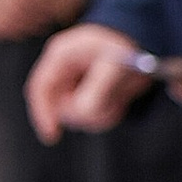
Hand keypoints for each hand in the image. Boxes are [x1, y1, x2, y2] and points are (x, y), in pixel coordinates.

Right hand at [27, 21, 146, 143]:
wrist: (141, 47)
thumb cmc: (123, 46)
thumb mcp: (115, 62)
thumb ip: (99, 86)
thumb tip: (83, 112)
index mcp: (61, 56)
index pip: (40, 88)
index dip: (42, 112)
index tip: (52, 135)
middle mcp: (63, 73)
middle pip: (60, 108)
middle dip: (85, 111)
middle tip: (112, 101)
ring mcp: (73, 88)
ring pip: (77, 117)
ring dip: (100, 113)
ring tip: (119, 93)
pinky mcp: (85, 99)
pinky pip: (91, 119)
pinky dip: (107, 115)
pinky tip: (119, 99)